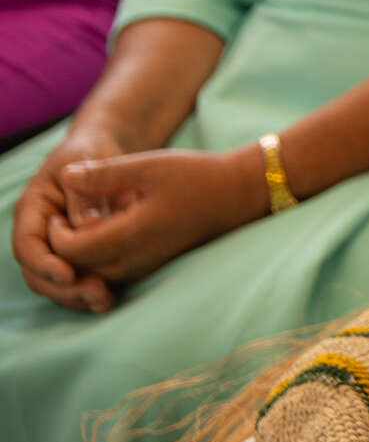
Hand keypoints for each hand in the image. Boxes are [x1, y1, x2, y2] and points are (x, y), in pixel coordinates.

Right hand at [13, 122, 132, 310]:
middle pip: (37, 273)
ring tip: (104, 301)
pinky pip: (75, 280)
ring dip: (76, 296)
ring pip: (54, 283)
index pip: (28, 245)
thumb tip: (87, 227)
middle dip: (62, 288)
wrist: (105, 149)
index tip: (68, 274)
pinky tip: (110, 299)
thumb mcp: (88, 162)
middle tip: (95, 293)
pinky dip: (87, 292)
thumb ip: (85, 194)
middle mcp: (40, 233)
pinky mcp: (77, 255)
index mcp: (33, 210)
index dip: (44, 264)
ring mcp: (56, 247)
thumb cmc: (93, 151)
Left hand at [41, 145, 267, 300]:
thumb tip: (65, 177)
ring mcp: (146, 266)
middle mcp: (136, 258)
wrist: (239, 194)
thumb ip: (104, 174)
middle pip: (80, 269)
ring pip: (95, 276)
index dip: (55, 235)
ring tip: (78, 231)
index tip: (58, 213)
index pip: (72, 250)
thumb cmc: (198, 175)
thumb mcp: (150, 165)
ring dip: (79, 260)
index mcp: (132, 233)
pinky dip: (98, 263)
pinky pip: (113, 274)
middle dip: (62, 251)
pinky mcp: (154, 266)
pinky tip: (103, 238)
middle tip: (60, 223)